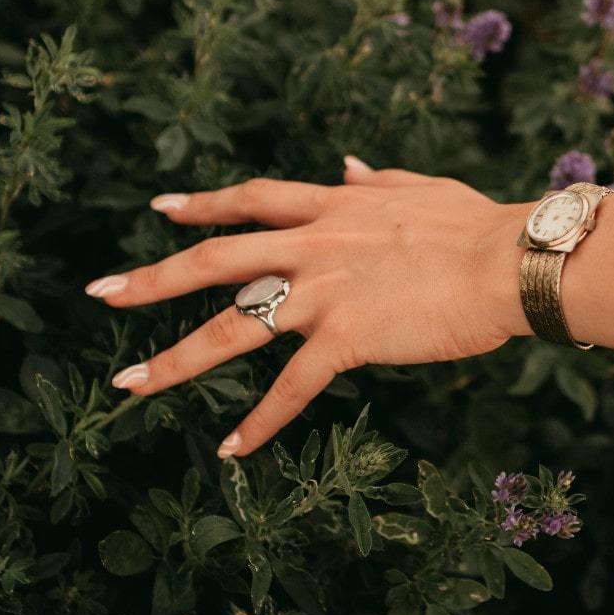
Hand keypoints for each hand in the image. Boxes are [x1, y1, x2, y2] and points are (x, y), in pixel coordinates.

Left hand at [86, 158, 529, 457]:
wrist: (509, 261)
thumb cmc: (479, 225)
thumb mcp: (420, 187)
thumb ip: (376, 179)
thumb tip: (349, 165)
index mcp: (333, 208)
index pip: (252, 201)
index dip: (204, 203)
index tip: (163, 208)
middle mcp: (314, 247)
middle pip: (214, 261)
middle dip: (153, 280)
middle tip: (104, 295)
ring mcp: (324, 293)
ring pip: (231, 327)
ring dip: (175, 359)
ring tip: (128, 385)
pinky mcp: (347, 338)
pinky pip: (291, 387)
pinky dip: (261, 421)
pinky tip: (233, 449)